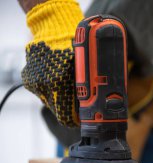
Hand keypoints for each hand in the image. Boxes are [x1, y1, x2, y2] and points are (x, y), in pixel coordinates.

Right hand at [21, 0, 83, 126]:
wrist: (54, 28)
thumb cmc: (74, 45)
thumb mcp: (87, 68)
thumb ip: (88, 87)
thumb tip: (98, 104)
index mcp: (59, 83)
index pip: (66, 116)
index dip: (76, 119)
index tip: (83, 119)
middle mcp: (45, 85)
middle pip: (58, 110)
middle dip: (70, 108)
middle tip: (81, 105)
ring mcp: (35, 82)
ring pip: (50, 101)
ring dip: (61, 98)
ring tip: (70, 87)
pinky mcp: (29, 79)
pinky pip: (43, 91)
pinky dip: (52, 89)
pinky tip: (60, 80)